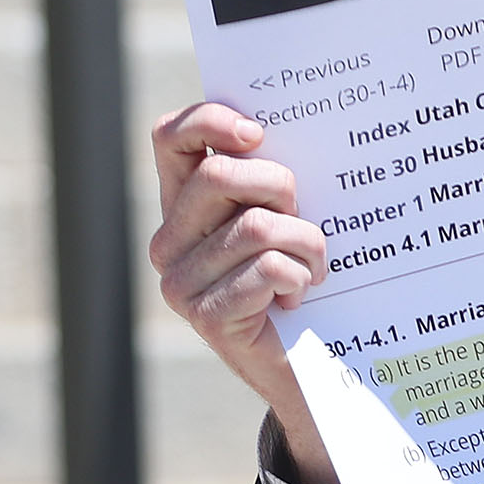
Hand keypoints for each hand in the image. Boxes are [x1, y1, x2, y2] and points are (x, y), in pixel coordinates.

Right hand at [149, 101, 333, 483]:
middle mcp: (170, 239)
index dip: (211, 122)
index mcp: (183, 203)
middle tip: (305, 217)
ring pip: (256, 227)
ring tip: (313, 267)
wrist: (312, 361)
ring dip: (307, 244)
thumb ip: (273, 178)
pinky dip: (299, 277)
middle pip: (220, 177)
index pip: (171, 137)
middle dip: (282, 188)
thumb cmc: (305, 276)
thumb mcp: (289, 215)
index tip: (260, 133)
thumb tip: (281, 129)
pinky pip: (267, 270)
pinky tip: (297, 297)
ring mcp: (180, 281)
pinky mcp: (206, 316)